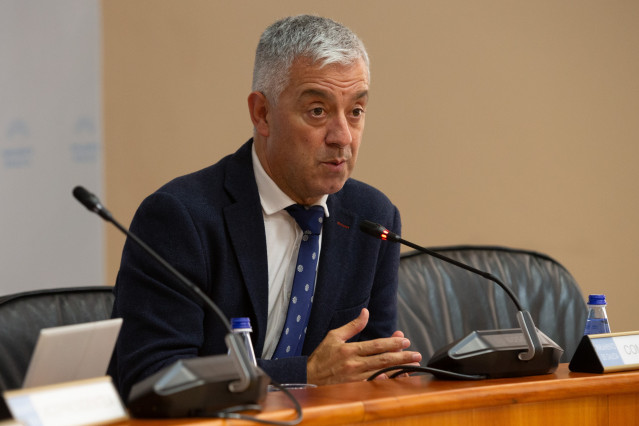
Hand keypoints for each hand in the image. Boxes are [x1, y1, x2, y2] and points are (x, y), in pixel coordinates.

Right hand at [306, 308, 421, 384]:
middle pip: (382, 360)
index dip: (392, 343)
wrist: (308, 378)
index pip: (375, 345)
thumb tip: (365, 313)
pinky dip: (387, 382)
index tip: (405, 340)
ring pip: (381, 373)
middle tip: (416, 354)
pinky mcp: (354, 388)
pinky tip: (398, 380)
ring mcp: (355, 378)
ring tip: (412, 367)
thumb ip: (352, 326)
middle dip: (401, 357)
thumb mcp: (334, 336)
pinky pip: (374, 385)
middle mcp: (353, 364)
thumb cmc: (321, 357)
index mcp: (349, 350)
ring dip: (398, 370)